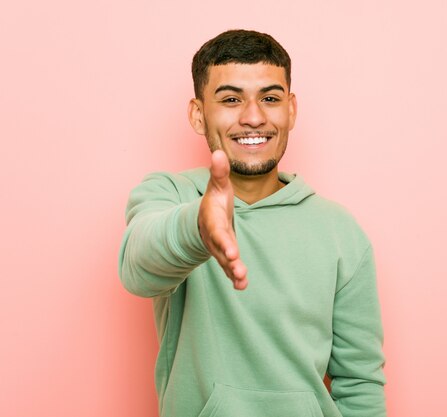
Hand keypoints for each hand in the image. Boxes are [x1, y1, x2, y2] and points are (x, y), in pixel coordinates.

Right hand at [198, 150, 247, 289]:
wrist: (204, 218)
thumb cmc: (214, 201)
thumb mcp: (217, 186)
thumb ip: (218, 172)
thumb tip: (218, 152)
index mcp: (212, 220)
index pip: (219, 232)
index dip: (225, 242)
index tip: (233, 251)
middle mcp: (213, 237)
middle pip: (221, 250)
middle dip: (230, 260)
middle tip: (238, 269)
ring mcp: (218, 248)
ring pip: (225, 262)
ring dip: (233, 272)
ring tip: (242, 281)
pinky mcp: (225, 255)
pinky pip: (229, 268)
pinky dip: (235, 277)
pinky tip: (243, 285)